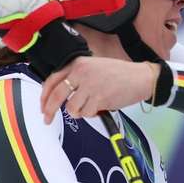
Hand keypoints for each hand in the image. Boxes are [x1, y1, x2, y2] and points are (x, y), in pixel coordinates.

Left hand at [41, 59, 157, 122]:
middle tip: (47, 119)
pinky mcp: (99, 98)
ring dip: (79, 112)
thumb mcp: (94, 66)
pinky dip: (91, 114)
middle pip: (57, 96)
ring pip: (72, 108)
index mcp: (78, 63)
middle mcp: (82, 73)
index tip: (42, 106)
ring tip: (90, 106)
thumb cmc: (119, 74)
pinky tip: (100, 106)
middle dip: (49, 110)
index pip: (52, 80)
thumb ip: (76, 77)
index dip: (44, 95)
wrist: (140, 77)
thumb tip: (59, 94)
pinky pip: (86, 114)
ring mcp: (90, 86)